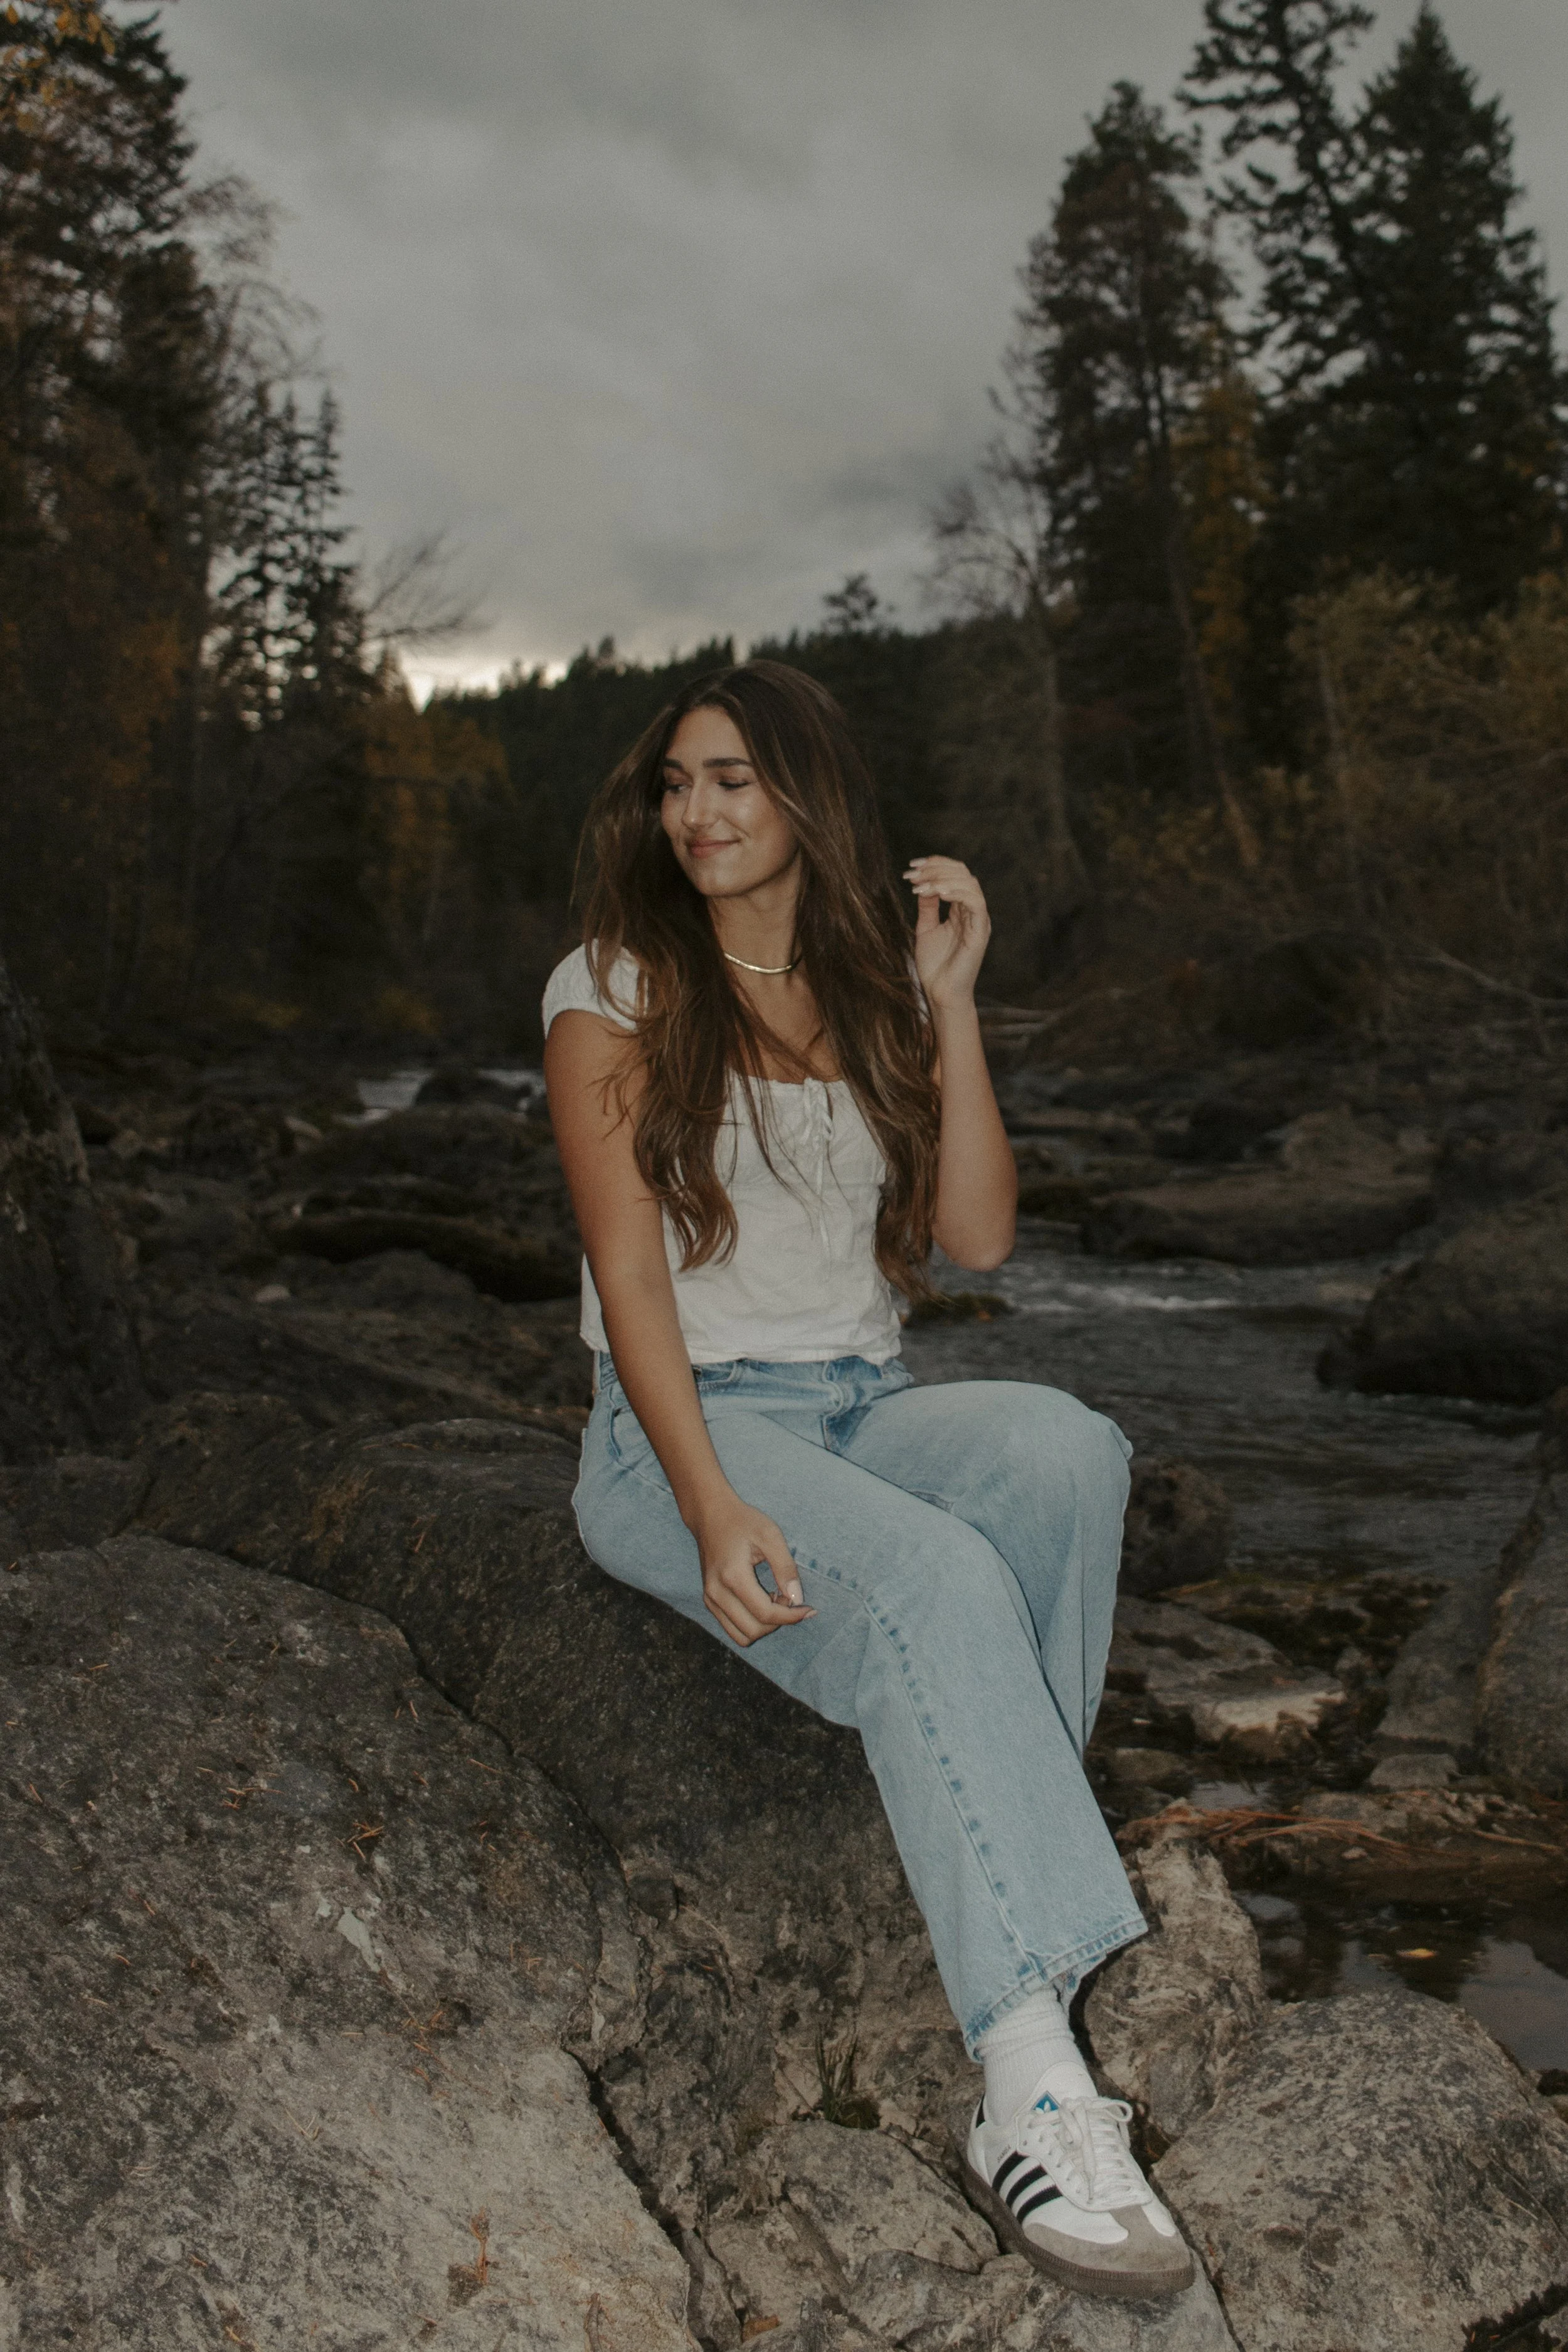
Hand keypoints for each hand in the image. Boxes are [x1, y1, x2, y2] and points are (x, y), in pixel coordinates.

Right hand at [690, 1492, 814, 1646]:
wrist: (710, 1516)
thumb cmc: (742, 1522)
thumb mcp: (770, 1535)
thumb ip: (785, 1567)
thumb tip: (798, 1598)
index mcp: (732, 1576)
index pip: (765, 1613)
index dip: (791, 1617)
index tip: (809, 1609)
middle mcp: (716, 1593)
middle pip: (754, 1630)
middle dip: (778, 1621)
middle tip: (788, 1597)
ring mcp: (710, 1599)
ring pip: (742, 1635)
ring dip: (764, 1626)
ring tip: (774, 1601)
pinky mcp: (709, 1601)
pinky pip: (732, 1628)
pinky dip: (751, 1624)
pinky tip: (761, 1602)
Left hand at [904, 856, 990, 1009]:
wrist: (941, 994)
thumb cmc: (935, 966)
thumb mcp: (925, 928)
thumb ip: (926, 906)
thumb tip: (922, 883)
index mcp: (961, 909)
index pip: (955, 875)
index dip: (935, 865)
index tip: (911, 867)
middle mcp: (972, 911)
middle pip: (962, 874)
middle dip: (935, 869)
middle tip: (912, 874)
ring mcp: (978, 920)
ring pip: (969, 883)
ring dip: (942, 878)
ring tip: (920, 885)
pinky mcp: (981, 931)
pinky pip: (975, 902)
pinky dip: (956, 892)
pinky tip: (936, 893)